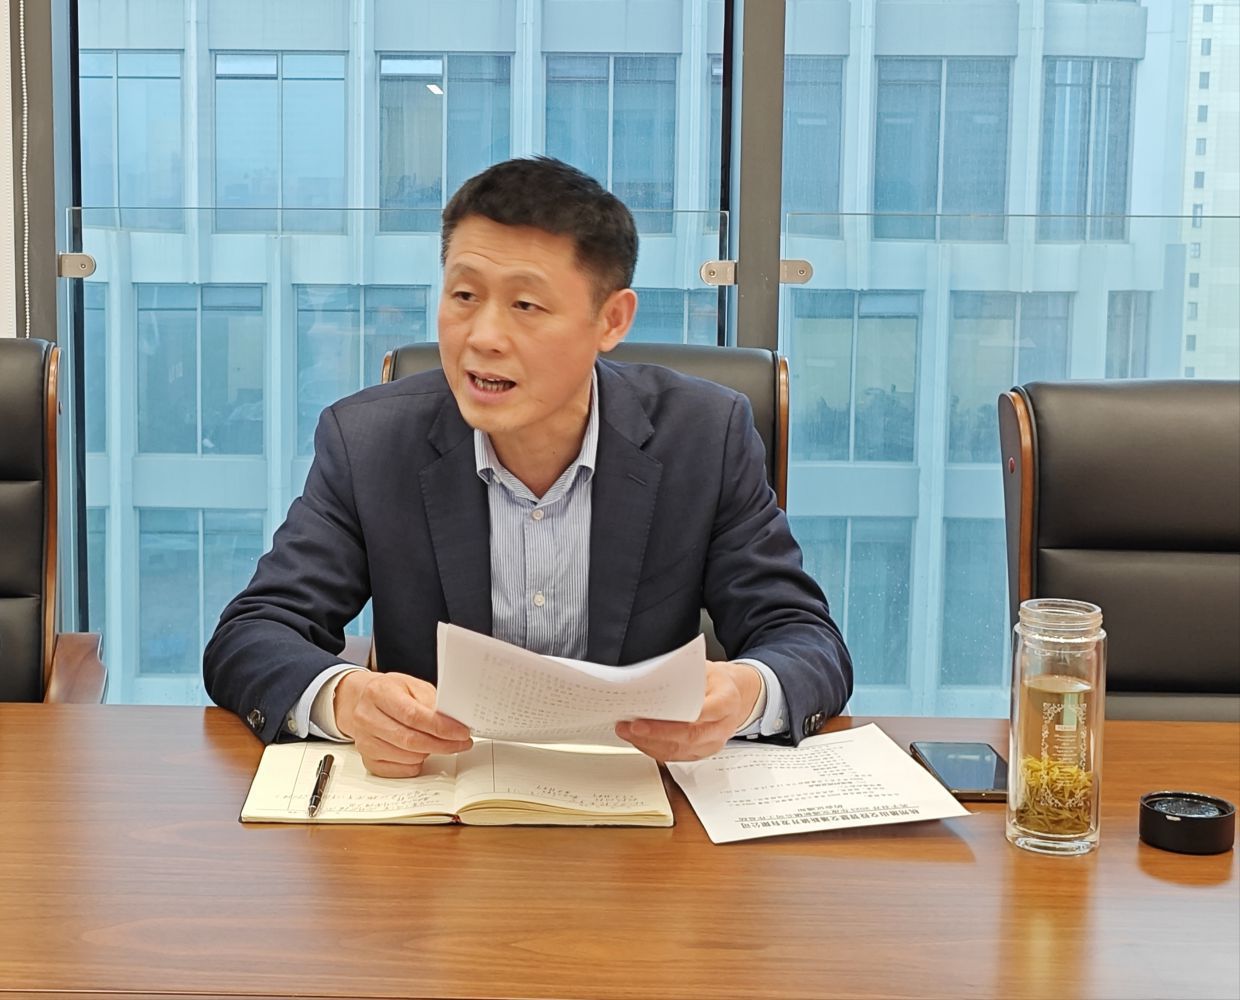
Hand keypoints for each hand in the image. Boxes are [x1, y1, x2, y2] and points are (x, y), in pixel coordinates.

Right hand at [333, 670, 472, 776]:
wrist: (363, 701)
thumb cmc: (391, 692)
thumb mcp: (413, 686)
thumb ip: (432, 702)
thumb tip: (453, 722)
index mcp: (379, 692)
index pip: (413, 715)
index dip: (441, 727)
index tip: (461, 732)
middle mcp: (366, 717)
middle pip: (410, 740)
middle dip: (442, 744)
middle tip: (461, 743)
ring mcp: (364, 740)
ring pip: (406, 757)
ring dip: (430, 753)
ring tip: (439, 743)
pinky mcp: (367, 759)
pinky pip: (398, 770)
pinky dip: (415, 764)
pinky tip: (421, 752)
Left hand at [615, 661, 761, 761]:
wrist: (734, 697)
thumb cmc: (717, 682)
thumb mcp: (705, 668)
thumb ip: (685, 675)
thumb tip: (652, 676)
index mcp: (727, 701)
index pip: (704, 712)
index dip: (678, 717)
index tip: (653, 714)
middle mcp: (722, 727)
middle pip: (689, 736)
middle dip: (656, 733)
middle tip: (632, 726)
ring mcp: (712, 743)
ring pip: (679, 750)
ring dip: (650, 743)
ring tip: (627, 731)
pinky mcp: (701, 752)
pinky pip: (676, 756)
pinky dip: (654, 749)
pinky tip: (639, 739)